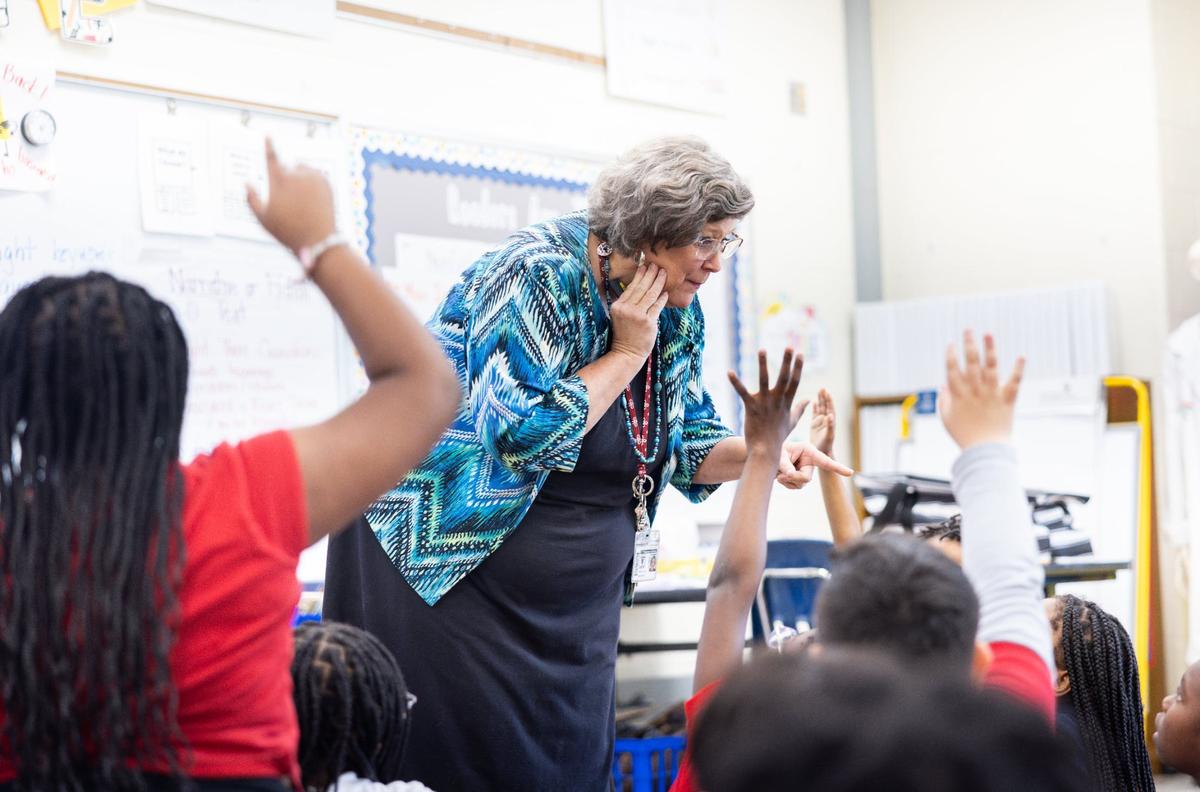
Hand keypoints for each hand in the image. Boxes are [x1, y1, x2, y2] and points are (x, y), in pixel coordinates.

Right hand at [247, 139, 335, 255]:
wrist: (318, 240)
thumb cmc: (287, 231)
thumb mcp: (263, 219)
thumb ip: (251, 199)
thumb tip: (247, 183)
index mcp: (279, 181)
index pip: (271, 158)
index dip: (268, 146)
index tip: (268, 136)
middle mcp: (296, 174)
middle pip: (287, 169)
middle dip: (285, 180)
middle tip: (290, 203)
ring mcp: (313, 177)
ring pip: (302, 171)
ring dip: (299, 179)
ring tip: (302, 203)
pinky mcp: (326, 182)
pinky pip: (315, 176)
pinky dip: (312, 183)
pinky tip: (312, 200)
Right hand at [609, 263, 667, 362]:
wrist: (626, 353)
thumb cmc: (625, 334)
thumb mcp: (620, 316)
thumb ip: (627, 302)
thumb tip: (639, 286)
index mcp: (618, 306)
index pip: (631, 287)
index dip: (639, 275)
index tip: (644, 266)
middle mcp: (626, 309)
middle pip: (641, 287)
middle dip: (650, 274)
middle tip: (656, 265)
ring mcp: (638, 316)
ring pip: (650, 295)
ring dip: (658, 282)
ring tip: (663, 273)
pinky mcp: (648, 322)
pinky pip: (657, 307)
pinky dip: (662, 299)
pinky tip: (666, 292)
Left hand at [728, 349, 805, 456]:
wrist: (765, 450)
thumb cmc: (778, 436)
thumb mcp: (792, 422)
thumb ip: (800, 409)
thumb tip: (808, 400)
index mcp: (786, 402)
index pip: (794, 382)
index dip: (797, 367)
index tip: (800, 354)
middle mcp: (777, 400)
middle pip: (784, 377)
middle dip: (787, 361)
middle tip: (789, 347)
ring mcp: (764, 403)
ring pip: (764, 380)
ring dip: (763, 364)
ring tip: (762, 349)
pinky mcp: (751, 407)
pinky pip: (742, 392)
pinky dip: (735, 382)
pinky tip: (729, 372)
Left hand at [777, 440, 852, 488]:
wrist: (767, 456)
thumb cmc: (774, 450)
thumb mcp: (778, 455)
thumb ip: (785, 465)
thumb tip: (791, 475)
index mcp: (808, 450)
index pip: (825, 461)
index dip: (838, 468)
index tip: (850, 473)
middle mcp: (810, 460)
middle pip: (807, 478)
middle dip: (793, 478)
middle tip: (781, 475)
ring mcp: (806, 469)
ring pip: (801, 484)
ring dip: (788, 481)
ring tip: (779, 473)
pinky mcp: (801, 477)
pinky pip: (796, 487)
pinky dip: (786, 484)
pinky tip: (781, 476)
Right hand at [809, 387, 835, 455]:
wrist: (820, 454)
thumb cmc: (825, 447)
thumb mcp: (828, 436)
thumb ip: (831, 426)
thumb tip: (831, 415)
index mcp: (830, 422)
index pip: (830, 409)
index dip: (829, 401)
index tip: (827, 392)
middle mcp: (826, 421)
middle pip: (825, 406)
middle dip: (824, 397)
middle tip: (823, 388)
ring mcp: (820, 423)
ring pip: (820, 408)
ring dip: (820, 400)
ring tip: (819, 391)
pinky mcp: (814, 425)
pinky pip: (815, 414)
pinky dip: (814, 407)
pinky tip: (813, 401)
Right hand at [939, 331, 1023, 449]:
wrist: (985, 450)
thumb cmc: (964, 435)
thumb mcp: (947, 418)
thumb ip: (944, 400)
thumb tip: (943, 385)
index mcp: (959, 395)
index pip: (952, 370)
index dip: (951, 355)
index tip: (951, 344)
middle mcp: (974, 391)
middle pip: (970, 363)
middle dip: (968, 344)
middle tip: (968, 329)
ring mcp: (991, 394)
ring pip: (990, 367)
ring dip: (989, 349)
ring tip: (988, 333)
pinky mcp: (1007, 400)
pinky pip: (1013, 382)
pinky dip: (1018, 369)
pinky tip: (1021, 356)